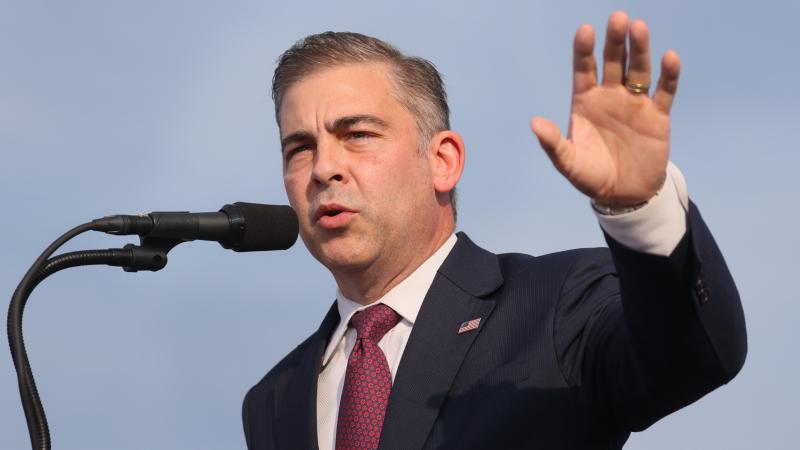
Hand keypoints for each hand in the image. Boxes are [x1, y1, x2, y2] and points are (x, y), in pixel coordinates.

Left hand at [531, 11, 680, 206]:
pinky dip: (668, 75)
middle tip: (618, 17)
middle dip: (615, 41)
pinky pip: (664, 91)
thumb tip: (534, 123)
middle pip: (613, 62)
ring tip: (638, 27)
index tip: (585, 31)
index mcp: (585, 101)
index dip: (584, 51)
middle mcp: (610, 96)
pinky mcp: (658, 115)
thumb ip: (553, 143)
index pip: (584, 69)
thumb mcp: (568, 163)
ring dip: (639, 49)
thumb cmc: (591, 176)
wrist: (623, 195)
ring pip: (638, 70)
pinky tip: (669, 58)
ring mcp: (635, 103)